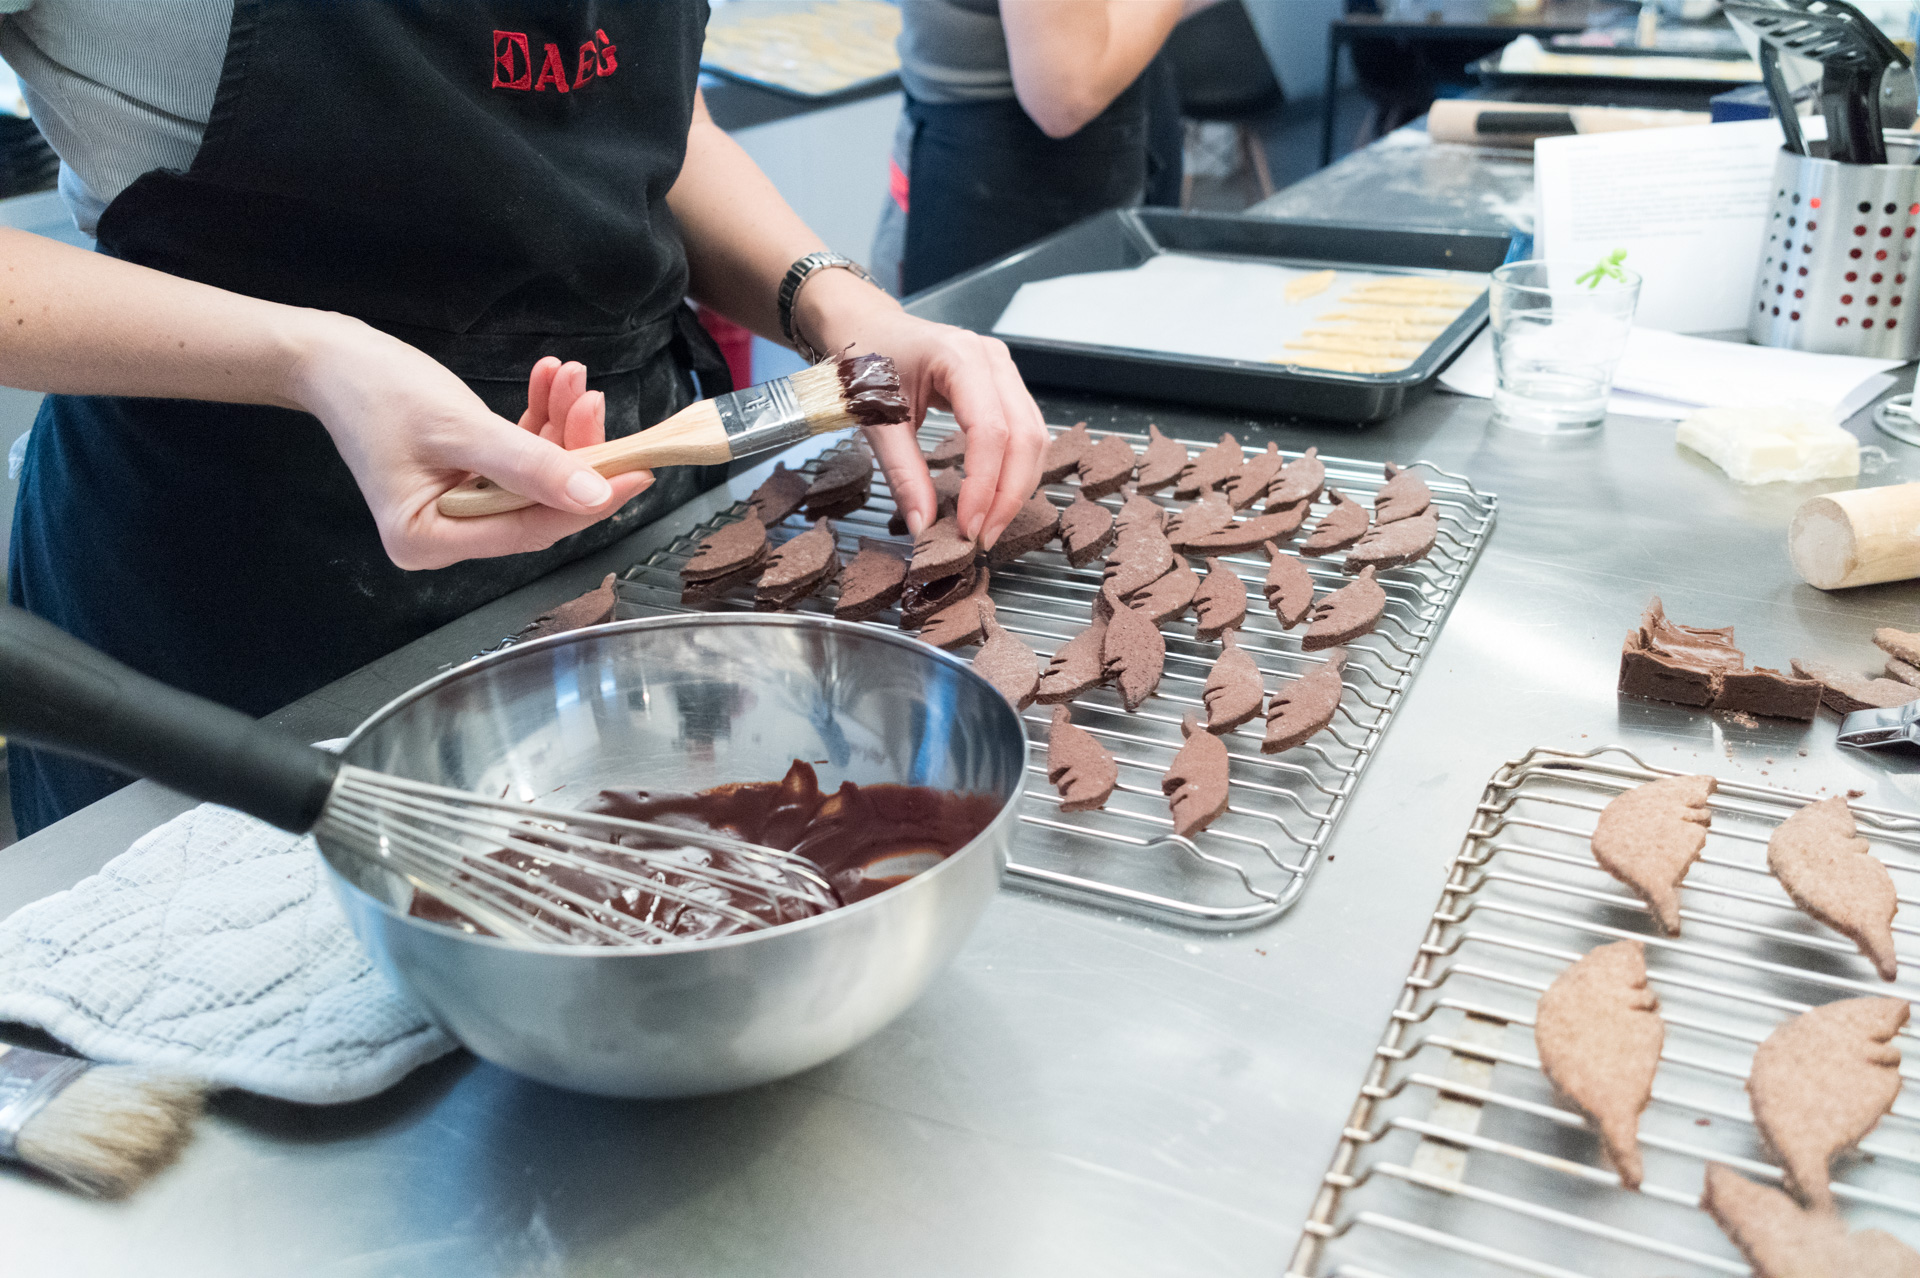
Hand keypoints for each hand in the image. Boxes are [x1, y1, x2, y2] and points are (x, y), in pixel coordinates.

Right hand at [287, 316, 651, 569]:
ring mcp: (456, 506)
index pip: (531, 530)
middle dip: (573, 450)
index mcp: (430, 541)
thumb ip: (529, 465)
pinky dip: (538, 419)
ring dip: (559, 424)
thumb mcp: (460, 428)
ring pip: (535, 475)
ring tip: (569, 374)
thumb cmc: (378, 390)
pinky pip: (518, 455)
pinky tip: (550, 378)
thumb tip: (592, 495)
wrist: (329, 356)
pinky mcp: (465, 476)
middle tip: (593, 398)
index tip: (638, 471)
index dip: (589, 502)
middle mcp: (445, 535)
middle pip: (538, 504)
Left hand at [796, 272, 1047, 548]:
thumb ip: (902, 473)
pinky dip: (1016, 470)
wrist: (865, 326)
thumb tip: (924, 527)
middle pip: (1025, 436)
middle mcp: (992, 359)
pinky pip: (1026, 432)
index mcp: (958, 357)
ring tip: (989, 525)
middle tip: (983, 537)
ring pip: (1034, 436)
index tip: (967, 527)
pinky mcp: (1005, 385)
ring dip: (1018, 486)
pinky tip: (996, 498)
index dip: (983, 486)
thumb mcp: (876, 420)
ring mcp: (1004, 369)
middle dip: (1009, 494)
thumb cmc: (867, 361)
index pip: (990, 431)